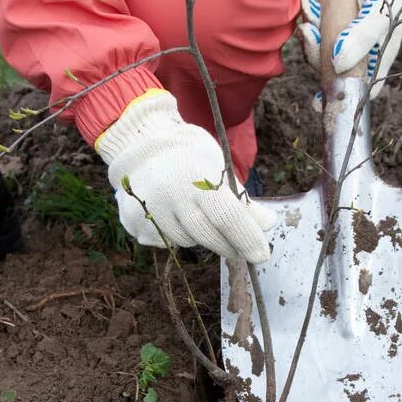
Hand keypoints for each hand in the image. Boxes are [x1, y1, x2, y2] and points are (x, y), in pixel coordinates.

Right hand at [96, 91, 274, 262]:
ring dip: (199, 235)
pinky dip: (174, 233)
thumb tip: (267, 224)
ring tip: (193, 212)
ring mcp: (148, 211)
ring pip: (186, 240)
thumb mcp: (217, 166)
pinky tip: (170, 213)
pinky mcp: (134, 224)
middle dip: (229, 245)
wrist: (138, 145)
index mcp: (195, 176)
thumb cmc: (187, 155)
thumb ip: (241, 198)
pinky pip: (164, 241)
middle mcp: (169, 195)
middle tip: (239, 248)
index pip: (227, 217)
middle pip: (209, 235)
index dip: (247, 239)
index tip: (261, 256)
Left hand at [298, 0, 401, 97]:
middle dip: (316, 50)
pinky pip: (319, 24)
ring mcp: (350, 35)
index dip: (339, 97)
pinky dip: (311, 13)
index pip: (359, 89)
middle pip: (333, 68)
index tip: (317, 100)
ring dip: (311, 27)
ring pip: (323, 45)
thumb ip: (362, 37)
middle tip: (307, 30)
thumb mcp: (379, 10)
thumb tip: (337, 64)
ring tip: (307, 2)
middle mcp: (363, 50)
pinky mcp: (339, 19)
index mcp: (379, 56)